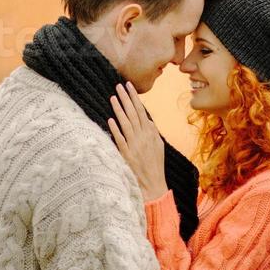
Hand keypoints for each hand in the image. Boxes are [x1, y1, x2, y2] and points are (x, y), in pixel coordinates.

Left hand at [108, 82, 168, 201]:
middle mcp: (143, 137)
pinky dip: (116, 129)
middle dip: (126, 98)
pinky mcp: (127, 155)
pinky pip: (121, 140)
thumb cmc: (155, 165)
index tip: (128, 86)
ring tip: (113, 97)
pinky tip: (110, 120)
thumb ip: (152, 131)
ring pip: (126, 123)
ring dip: (119, 109)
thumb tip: (145, 119)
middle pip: (133, 113)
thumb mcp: (158, 145)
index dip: (134, 97)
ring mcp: (135, 145)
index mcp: (151, 133)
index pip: (141, 110)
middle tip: (118, 85)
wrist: (154, 184)